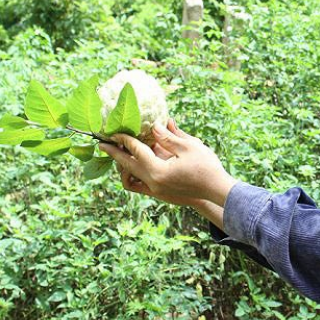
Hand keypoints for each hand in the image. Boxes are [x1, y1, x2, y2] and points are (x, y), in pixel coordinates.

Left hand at [99, 119, 238, 208]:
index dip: (124, 139)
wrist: (217, 190)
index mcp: (158, 171)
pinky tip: (136, 166)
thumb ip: (168, 136)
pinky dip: (134, 176)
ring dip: (124, 166)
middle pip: (127, 166)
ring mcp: (156, 191)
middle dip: (114, 154)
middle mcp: (153, 183)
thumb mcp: (189, 147)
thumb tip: (153, 125)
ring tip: (120, 154)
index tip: (114, 131)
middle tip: (102, 144)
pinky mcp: (160, 194)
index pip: (136, 151)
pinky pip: (139, 185)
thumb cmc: (206, 167)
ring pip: (130, 178)